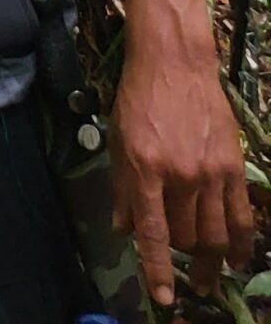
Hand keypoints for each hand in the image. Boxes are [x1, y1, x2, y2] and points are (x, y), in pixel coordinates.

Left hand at [112, 44, 253, 305]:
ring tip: (210, 279)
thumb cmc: (139, 99)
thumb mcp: (118, 140)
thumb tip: (123, 230)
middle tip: (184, 269)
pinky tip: (239, 259)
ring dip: (213, 263)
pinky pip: (242, 217)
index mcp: (146, 169)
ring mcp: (211, 172)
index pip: (153, 233)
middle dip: (183, 259)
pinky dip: (241, 244)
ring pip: (216, 235)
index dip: (158, 270)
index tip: (164, 298)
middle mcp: (181, 175)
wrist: (174, 62)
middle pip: (187, 237)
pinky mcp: (234, 167)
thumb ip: (123, 189)